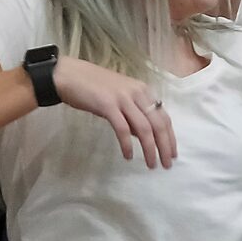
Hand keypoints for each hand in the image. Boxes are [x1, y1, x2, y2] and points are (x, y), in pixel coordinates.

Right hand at [52, 56, 176, 166]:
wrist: (69, 75)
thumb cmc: (94, 87)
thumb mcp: (120, 98)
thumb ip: (133, 114)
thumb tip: (142, 136)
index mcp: (143, 91)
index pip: (164, 117)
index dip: (170, 137)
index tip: (172, 153)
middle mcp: (137, 93)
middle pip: (158, 124)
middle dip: (164, 146)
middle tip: (166, 165)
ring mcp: (123, 98)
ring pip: (144, 128)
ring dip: (149, 149)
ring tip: (150, 164)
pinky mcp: (108, 105)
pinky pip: (122, 129)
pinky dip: (127, 144)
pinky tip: (128, 156)